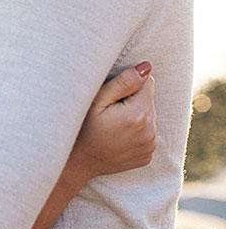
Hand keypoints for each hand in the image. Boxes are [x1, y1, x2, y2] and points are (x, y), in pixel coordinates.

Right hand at [71, 62, 156, 178]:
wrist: (78, 161)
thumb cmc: (81, 126)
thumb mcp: (96, 100)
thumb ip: (123, 82)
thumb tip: (147, 67)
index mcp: (137, 114)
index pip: (148, 83)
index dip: (129, 85)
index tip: (113, 96)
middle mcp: (149, 131)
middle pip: (149, 100)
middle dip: (133, 100)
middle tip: (109, 111)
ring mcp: (150, 145)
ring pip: (150, 116)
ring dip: (136, 115)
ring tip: (112, 123)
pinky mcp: (147, 155)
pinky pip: (148, 133)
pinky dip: (136, 131)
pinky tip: (117, 135)